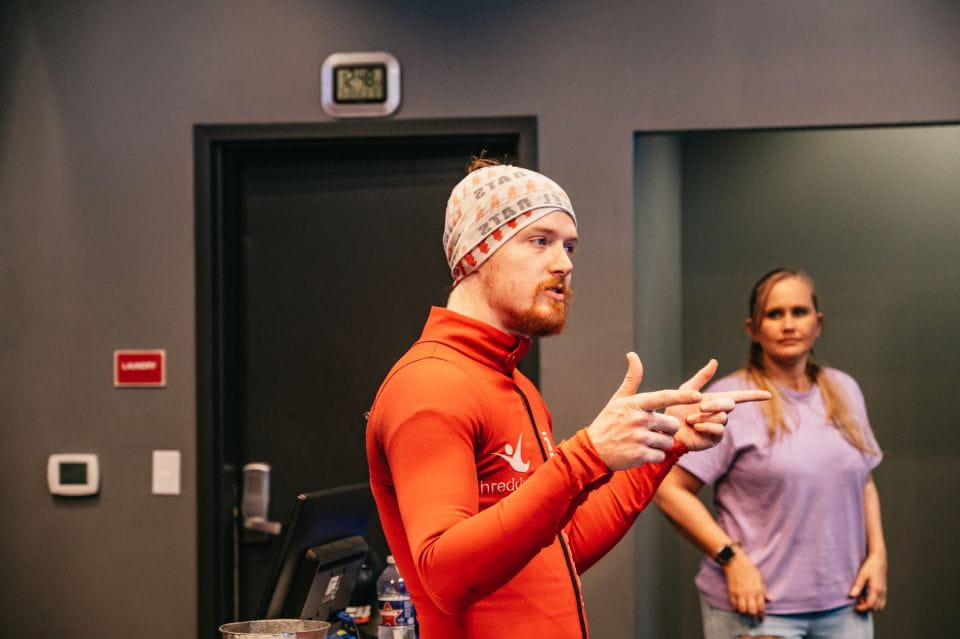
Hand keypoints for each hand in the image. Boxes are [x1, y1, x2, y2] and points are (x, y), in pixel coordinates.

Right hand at [587, 352, 700, 470]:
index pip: (663, 397)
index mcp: (636, 404)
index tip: (697, 395)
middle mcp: (638, 419)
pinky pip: (661, 455)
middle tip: (653, 430)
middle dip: (667, 428)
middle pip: (672, 424)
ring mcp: (639, 438)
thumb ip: (632, 379)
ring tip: (645, 442)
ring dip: (661, 443)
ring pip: (668, 441)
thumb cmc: (608, 422)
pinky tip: (642, 452)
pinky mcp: (639, 455)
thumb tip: (633, 354)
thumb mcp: (618, 399)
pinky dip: (655, 456)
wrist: (593, 450)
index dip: (682, 396)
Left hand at [666, 359, 770, 451]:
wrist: (667, 430)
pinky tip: (696, 427)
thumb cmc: (675, 410)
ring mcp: (718, 427)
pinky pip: (717, 430)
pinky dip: (706, 426)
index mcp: (716, 400)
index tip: (768, 395)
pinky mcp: (714, 439)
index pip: (739, 397)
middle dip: (715, 404)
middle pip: (729, 405)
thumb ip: (702, 377)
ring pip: (721, 417)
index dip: (754, 395)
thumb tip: (714, 361)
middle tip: (700, 407)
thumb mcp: (687, 389)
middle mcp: (720, 413)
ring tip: (690, 420)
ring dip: (704, 417)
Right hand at [724, 551, 770, 619]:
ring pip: (742, 609)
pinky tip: (738, 607)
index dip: (761, 615)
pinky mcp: (731, 591)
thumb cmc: (749, 569)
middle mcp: (749, 593)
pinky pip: (733, 604)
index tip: (761, 618)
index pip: (761, 607)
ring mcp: (739, 593)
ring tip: (745, 613)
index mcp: (758, 590)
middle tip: (753, 619)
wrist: (735, 562)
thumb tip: (770, 599)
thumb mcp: (760, 578)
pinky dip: (736, 607)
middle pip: (752, 611)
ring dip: (744, 613)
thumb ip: (764, 590)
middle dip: (753, 617)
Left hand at [849, 551, 886, 610]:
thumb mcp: (862, 575)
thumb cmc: (870, 565)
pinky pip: (882, 601)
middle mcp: (882, 592)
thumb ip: (857, 586)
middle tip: (857, 602)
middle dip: (866, 608)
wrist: (879, 558)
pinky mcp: (884, 589)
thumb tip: (851, 596)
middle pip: (876, 608)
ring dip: (871, 606)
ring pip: (880, 606)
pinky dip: (875, 602)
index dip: (862, 608)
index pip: (870, 605)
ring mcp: (884, 591)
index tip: (854, 607)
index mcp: (876, 589)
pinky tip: (866, 595)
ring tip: (862, 598)